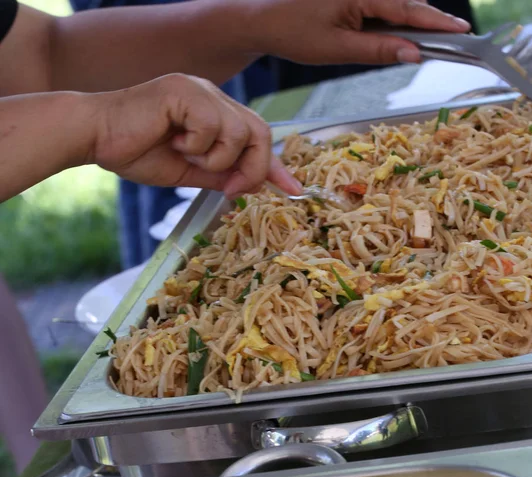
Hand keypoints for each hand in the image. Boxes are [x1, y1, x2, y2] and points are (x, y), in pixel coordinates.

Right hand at [89, 74, 300, 197]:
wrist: (96, 137)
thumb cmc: (137, 152)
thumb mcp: (189, 172)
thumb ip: (221, 174)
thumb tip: (253, 186)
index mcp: (216, 113)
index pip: (258, 137)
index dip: (275, 165)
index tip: (293, 190)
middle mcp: (213, 97)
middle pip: (261, 132)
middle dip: (253, 168)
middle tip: (231, 188)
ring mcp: (201, 90)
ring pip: (241, 131)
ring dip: (218, 158)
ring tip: (187, 156)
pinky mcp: (185, 90)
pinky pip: (213, 126)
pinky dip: (198, 145)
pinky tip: (174, 141)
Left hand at [247, 0, 469, 64]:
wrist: (263, 19)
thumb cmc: (294, 33)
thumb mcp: (337, 48)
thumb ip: (378, 50)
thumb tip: (414, 54)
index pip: (408, 8)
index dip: (437, 21)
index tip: (462, 30)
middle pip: (406, 1)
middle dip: (429, 19)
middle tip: (455, 36)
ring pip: (395, 1)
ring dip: (410, 19)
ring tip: (431, 37)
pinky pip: (381, 3)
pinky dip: (392, 17)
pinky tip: (398, 34)